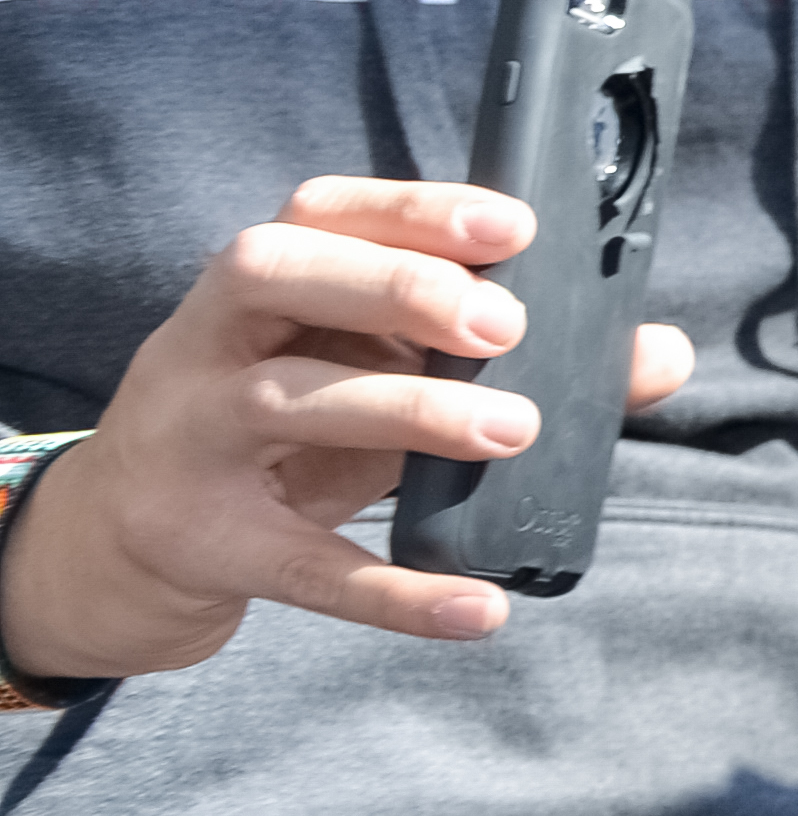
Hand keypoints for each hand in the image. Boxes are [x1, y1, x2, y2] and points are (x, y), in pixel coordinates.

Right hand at [1, 181, 694, 681]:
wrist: (121, 545)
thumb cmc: (282, 434)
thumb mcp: (372, 379)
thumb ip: (501, 362)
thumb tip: (658, 355)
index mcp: (258, 286)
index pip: (317, 212)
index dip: (411, 209)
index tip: (514, 227)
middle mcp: (206, 344)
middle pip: (274, 274)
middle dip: (397, 287)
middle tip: (507, 327)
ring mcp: (188, 439)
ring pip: (283, 399)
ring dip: (406, 410)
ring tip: (512, 432)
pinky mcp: (199, 541)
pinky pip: (298, 564)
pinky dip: (391, 589)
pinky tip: (477, 607)